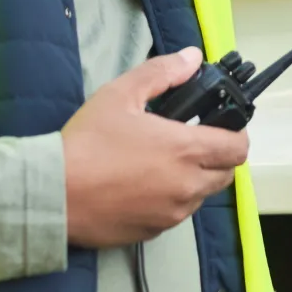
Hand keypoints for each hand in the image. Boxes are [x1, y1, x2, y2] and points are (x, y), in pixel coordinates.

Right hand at [61, 48, 248, 247]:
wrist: (53, 194)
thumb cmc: (88, 142)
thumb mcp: (121, 94)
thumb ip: (162, 72)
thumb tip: (192, 58)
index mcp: (186, 150)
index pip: (238, 148)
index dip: (237, 134)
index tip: (222, 125)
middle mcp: (187, 186)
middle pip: (226, 174)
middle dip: (217, 156)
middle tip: (191, 140)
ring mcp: (172, 214)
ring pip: (201, 195)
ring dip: (194, 179)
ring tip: (163, 161)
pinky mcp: (154, 233)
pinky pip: (176, 214)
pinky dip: (171, 199)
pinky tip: (143, 185)